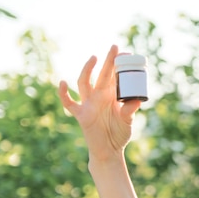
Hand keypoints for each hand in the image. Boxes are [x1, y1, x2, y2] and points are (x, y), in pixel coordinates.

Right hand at [58, 45, 141, 161]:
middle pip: (102, 75)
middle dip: (108, 61)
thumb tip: (136, 100)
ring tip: (94, 58)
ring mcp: (89, 104)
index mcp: (112, 96)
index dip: (118, 65)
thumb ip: (129, 110)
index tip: (126, 53)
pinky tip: (62, 83)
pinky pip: (69, 103)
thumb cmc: (119, 134)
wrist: (109, 150)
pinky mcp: (81, 115)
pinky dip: (64, 93)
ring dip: (88, 70)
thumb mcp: (128, 121)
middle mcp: (99, 97)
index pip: (114, 76)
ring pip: (84, 83)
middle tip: (114, 47)